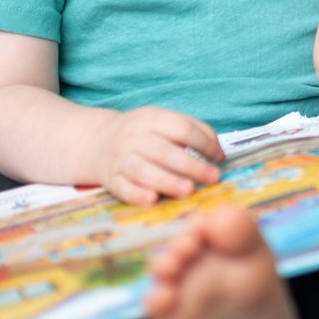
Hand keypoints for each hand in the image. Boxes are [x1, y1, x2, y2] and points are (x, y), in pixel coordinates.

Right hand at [88, 106, 222, 204]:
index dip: (205, 143)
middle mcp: (134, 137)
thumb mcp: (163, 121)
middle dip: (191, 165)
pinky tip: (153, 200)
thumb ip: (193, 131)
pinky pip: (123, 188)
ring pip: (143, 170)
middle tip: (212, 178)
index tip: (219, 159)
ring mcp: (121, 159)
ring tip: (188, 190)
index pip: (182, 128)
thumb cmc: (143, 134)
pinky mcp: (111, 179)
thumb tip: (219, 154)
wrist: (99, 142)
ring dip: (167, 181)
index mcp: (151, 118)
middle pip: (165, 151)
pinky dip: (137, 194)